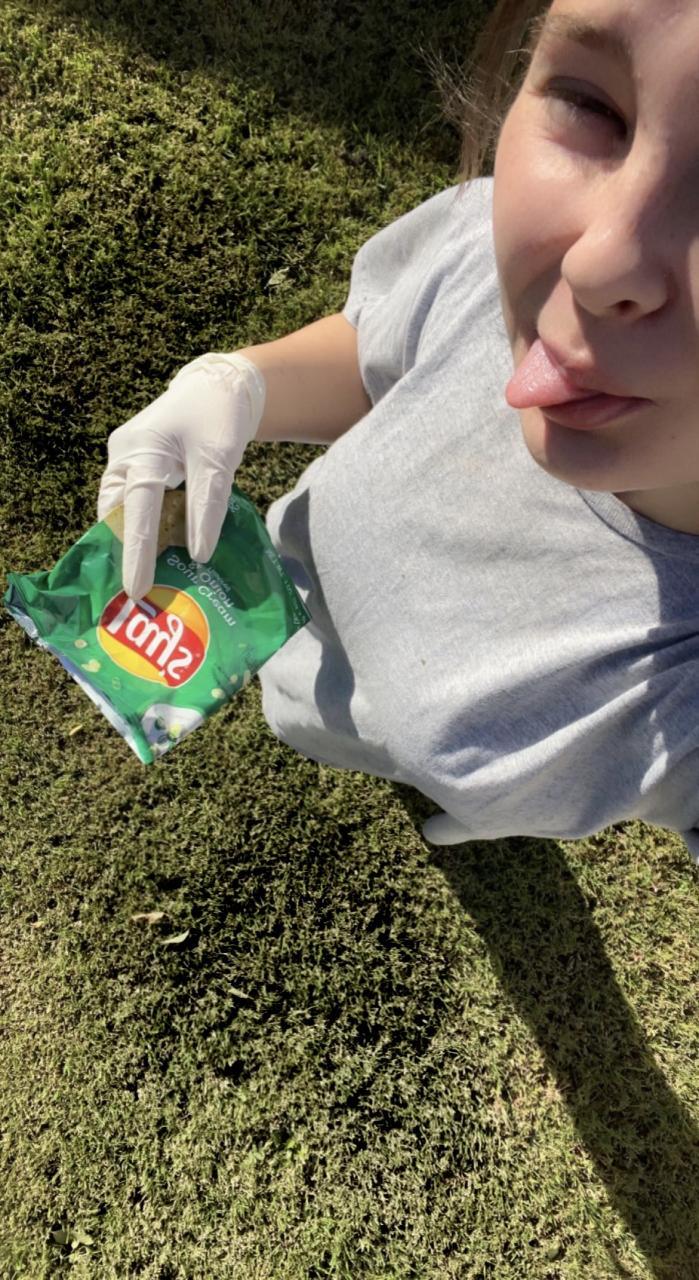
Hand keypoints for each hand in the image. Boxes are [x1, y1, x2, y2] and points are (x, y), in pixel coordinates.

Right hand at [96, 352, 265, 600]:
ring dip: (135, 542)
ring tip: (147, 581)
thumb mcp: (219, 460)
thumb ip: (207, 505)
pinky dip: (146, 527)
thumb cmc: (219, 417)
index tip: (137, 588)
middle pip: (117, 514)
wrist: (218, 387)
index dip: (138, 551)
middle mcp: (124, 456)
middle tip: (134, 595)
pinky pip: (134, 504)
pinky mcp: (136, 468)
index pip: (138, 509)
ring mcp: (126, 461)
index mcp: (142, 450)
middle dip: (124, 553)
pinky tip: (159, 552)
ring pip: (123, 512)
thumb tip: (198, 554)